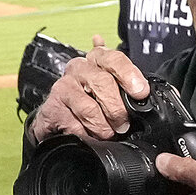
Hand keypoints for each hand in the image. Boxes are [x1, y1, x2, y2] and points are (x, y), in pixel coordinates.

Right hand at [29, 48, 150, 141]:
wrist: (58, 117)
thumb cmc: (92, 100)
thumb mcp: (112, 88)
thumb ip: (127, 86)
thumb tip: (143, 91)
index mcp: (98, 59)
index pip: (114, 59)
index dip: (129, 75)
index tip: (140, 93)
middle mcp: (79, 68)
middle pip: (103, 83)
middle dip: (117, 109)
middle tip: (123, 124)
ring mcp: (64, 87)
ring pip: (89, 108)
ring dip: (103, 126)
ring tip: (108, 133)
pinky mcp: (52, 108)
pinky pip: (74, 125)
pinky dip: (86, 135)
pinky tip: (89, 135)